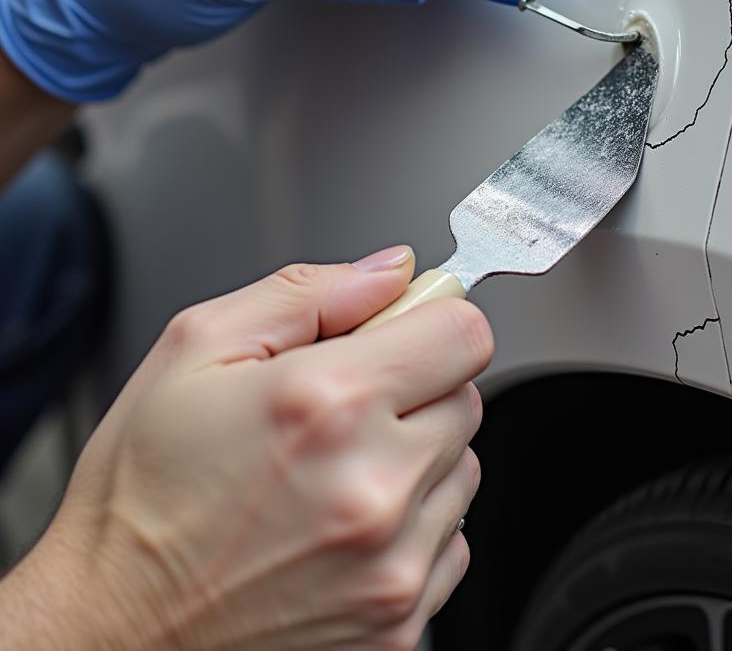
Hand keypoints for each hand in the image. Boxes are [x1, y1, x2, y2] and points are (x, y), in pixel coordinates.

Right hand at [0, 246, 492, 649]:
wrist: (111, 635)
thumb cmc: (141, 499)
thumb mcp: (196, 350)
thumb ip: (310, 291)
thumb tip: (393, 271)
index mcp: (328, 404)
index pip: (464, 332)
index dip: (432, 318)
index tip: (403, 329)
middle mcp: (375, 489)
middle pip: (466, 396)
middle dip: (414, 387)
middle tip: (340, 407)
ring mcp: (394, 566)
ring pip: (462, 467)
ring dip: (415, 456)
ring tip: (331, 472)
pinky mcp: (403, 624)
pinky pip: (451, 538)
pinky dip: (412, 523)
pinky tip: (339, 526)